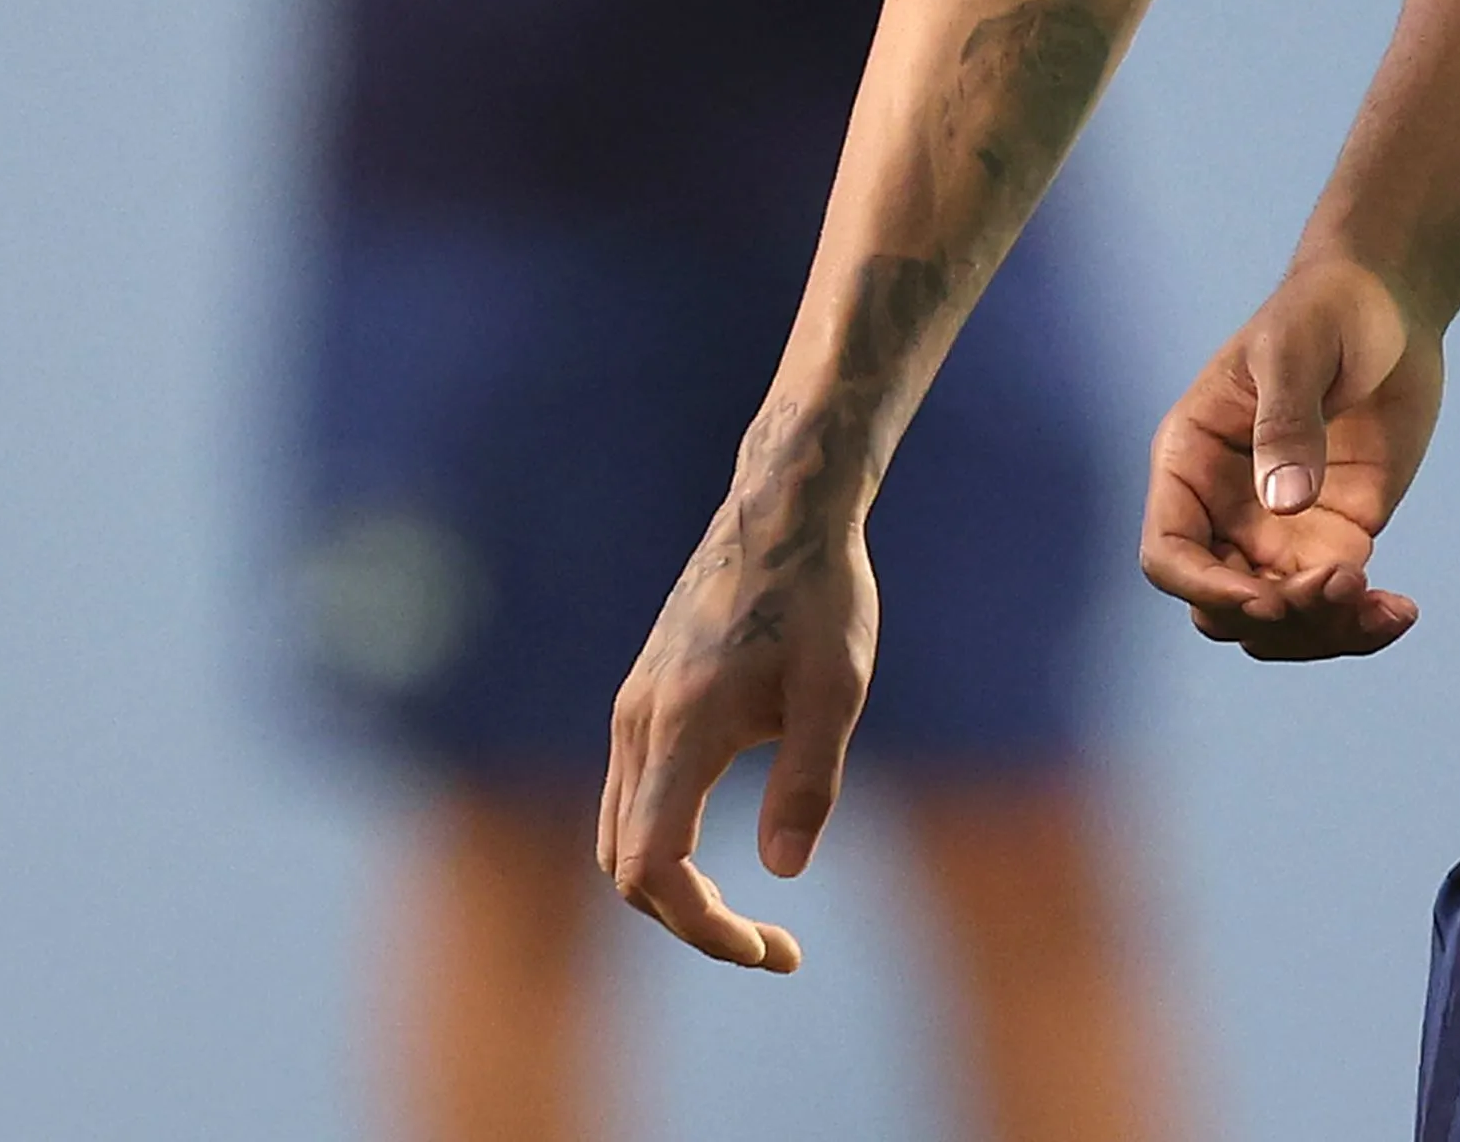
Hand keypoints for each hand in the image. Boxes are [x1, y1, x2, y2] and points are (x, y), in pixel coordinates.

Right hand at [598, 478, 877, 968]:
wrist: (783, 510)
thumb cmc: (821, 595)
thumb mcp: (838, 686)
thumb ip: (810, 779)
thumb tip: (785, 871)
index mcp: (682, 727)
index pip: (654, 867)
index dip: (701, 926)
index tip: (765, 949)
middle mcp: (639, 724)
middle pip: (627, 869)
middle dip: (692, 922)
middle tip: (773, 948)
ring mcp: (632, 710)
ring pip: (621, 837)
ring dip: (673, 891)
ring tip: (748, 916)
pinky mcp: (642, 698)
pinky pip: (631, 798)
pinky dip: (663, 846)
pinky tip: (722, 850)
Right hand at [1141, 257, 1443, 658]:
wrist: (1389, 305)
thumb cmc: (1326, 308)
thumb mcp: (1297, 349)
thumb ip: (1286, 422)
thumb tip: (1285, 502)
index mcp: (1191, 462)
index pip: (1170, 553)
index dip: (1207, 589)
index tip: (1269, 597)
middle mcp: (1226, 510)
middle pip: (1224, 607)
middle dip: (1277, 617)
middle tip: (1342, 582)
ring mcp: (1280, 532)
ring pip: (1277, 624)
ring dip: (1322, 634)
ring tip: (1383, 608)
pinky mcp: (1334, 539)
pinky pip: (1332, 607)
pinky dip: (1361, 625)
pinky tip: (1400, 612)